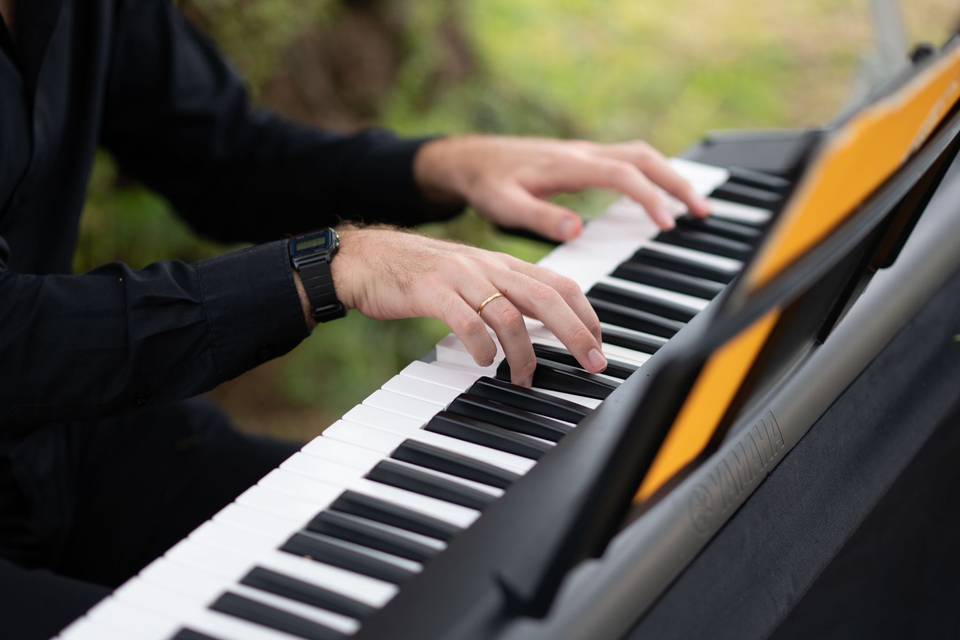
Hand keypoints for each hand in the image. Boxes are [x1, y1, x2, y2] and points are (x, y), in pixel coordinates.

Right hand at [324, 225, 606, 385]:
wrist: (365, 258)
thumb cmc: (420, 274)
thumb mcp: (472, 278)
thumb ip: (505, 296)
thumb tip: (542, 326)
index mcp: (502, 264)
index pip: (560, 284)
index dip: (586, 314)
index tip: (599, 345)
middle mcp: (488, 267)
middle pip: (547, 298)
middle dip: (576, 333)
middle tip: (593, 364)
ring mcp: (461, 277)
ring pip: (510, 314)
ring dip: (524, 353)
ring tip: (524, 378)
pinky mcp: (432, 291)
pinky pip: (467, 321)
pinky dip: (481, 346)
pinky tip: (482, 362)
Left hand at [414, 135, 711, 241]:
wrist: (471, 160)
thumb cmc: (487, 184)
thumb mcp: (504, 206)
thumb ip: (539, 216)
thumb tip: (577, 229)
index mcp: (569, 165)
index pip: (623, 175)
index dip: (649, 197)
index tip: (667, 224)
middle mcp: (583, 153)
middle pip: (644, 158)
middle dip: (677, 183)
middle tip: (703, 213)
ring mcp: (585, 153)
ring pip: (641, 156)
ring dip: (670, 177)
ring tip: (694, 207)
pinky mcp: (583, 159)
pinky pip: (628, 160)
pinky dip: (653, 174)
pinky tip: (660, 195)